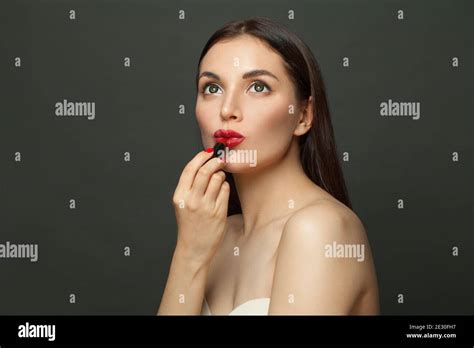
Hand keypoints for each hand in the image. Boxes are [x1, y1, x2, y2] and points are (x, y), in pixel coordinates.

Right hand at [172, 149, 229, 266]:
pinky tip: (222, 190)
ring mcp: (206, 207)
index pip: (190, 169)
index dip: (201, 157)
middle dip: (215, 161)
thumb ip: (189, 186)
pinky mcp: (218, 213)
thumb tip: (204, 164)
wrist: (193, 249)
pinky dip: (225, 186)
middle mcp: (191, 200)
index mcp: (179, 196)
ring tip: (220, 177)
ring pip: (218, 179)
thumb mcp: (181, 204)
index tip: (208, 152)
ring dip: (221, 174)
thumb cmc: (189, 225)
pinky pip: (225, 190)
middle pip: (206, 171)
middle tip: (221, 159)